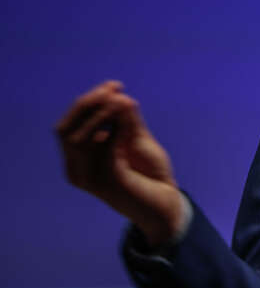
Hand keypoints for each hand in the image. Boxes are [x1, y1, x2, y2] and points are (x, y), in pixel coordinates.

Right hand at [55, 80, 185, 246]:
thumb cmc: (150, 172)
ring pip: (78, 138)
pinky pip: (105, 150)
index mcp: (78, 159)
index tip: (115, 85)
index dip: (87, 102)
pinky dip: (115, 131)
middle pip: (64, 130)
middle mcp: (77, 170)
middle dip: (88, 104)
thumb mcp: (136, 138)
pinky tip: (130, 122)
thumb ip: (125, 119)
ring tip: (125, 101)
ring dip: (100, 114)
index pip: (67, 125)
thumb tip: (118, 95)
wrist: (167, 201)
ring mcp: (89, 179)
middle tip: (115, 90)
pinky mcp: (108, 183)